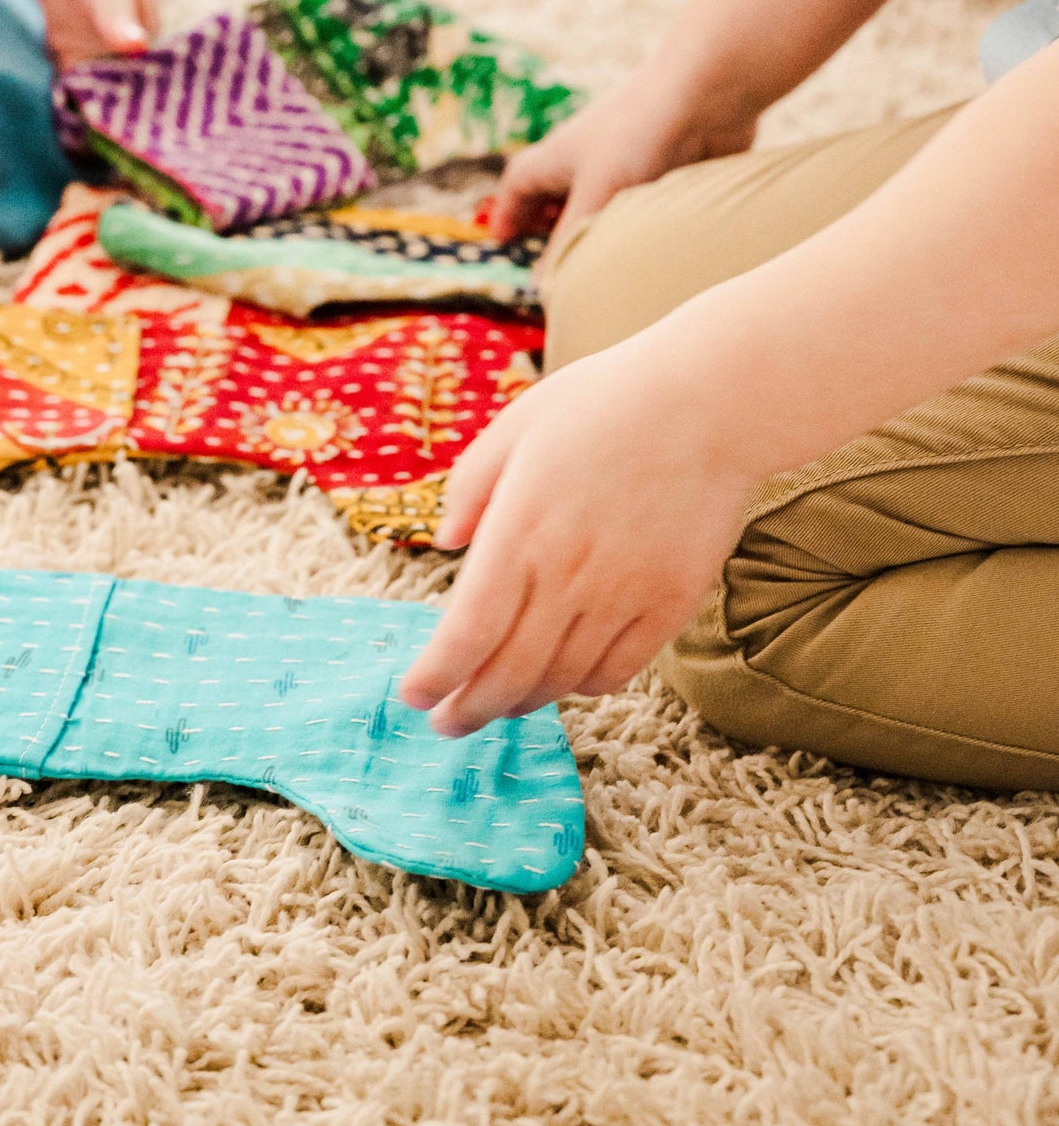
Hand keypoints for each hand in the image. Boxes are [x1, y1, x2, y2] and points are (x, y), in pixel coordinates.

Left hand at [398, 331, 756, 735]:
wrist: (711, 401)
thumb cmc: (607, 400)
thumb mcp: (517, 423)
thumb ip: (472, 485)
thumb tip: (446, 541)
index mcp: (520, 530)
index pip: (467, 632)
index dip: (437, 676)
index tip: (415, 696)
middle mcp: (567, 574)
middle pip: (508, 672)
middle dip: (469, 709)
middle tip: (447, 724)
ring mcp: (623, 594)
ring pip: (560, 679)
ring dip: (521, 703)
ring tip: (498, 707)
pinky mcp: (670, 603)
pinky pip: (617, 670)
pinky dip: (582, 687)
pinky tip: (564, 681)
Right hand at [489, 65, 763, 264]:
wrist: (705, 92)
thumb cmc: (638, 136)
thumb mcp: (596, 195)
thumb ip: (570, 242)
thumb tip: (545, 287)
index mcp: (559, 156)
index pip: (519, 183)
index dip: (507, 211)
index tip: (502, 241)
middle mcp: (589, 157)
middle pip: (555, 191)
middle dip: (545, 224)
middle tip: (545, 260)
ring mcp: (628, 162)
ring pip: (599, 199)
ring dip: (590, 227)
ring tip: (589, 261)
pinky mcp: (665, 168)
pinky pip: (638, 201)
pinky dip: (630, 223)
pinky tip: (639, 246)